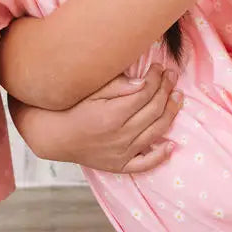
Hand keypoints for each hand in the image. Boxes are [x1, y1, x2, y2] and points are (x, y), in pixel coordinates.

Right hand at [11, 63, 182, 173]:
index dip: (156, 77)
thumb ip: (117, 86)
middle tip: (171, 75)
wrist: (53, 136)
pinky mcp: (119, 165)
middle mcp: (120, 136)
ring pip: (156, 132)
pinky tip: (171, 145)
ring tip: (178, 97)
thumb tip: (143, 82)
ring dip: (170, 113)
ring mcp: (122, 152)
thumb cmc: (70, 108)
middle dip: (166, 89)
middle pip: (154, 110)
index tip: (158, 66)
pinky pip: (145, 164)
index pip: (145, 93)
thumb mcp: (89, 91)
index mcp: (113, 115)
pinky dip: (160, 155)